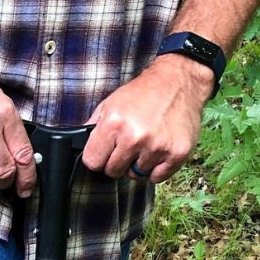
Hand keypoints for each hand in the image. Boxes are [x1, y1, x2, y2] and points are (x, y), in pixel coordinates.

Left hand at [81, 55, 213, 183]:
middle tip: (130, 143)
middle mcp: (135, 137)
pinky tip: (159, 149)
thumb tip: (81, 146)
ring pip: (136, 176)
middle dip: (119, 161)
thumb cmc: (143, 93)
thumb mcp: (111, 103)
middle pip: (113, 172)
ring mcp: (157, 147)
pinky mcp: (177, 153)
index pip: (92, 162)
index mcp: (114, 124)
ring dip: (139, 163)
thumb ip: (94, 127)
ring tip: (147, 141)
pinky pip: (156, 178)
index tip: (106, 150)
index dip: (98, 157)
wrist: (179, 80)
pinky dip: (157, 169)